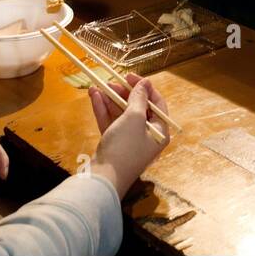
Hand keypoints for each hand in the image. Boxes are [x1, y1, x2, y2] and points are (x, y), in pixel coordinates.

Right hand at [86, 74, 169, 198]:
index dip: (145, 87)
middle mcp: (147, 136)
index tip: (130, 76)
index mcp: (160, 131)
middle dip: (124, 93)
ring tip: (98, 85)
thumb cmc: (125, 147)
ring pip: (121, 114)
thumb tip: (145, 84)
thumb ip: (139, 99)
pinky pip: (111, 123)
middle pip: (138, 108)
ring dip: (110, 99)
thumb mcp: (134, 118)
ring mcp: (129, 141)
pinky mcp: (114, 145)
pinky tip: (94, 96)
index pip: (157, 104)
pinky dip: (103, 110)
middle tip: (113, 81)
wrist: (103, 179)